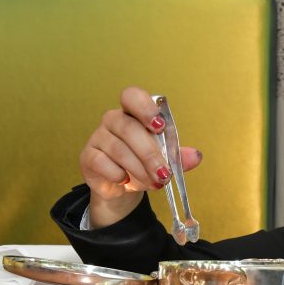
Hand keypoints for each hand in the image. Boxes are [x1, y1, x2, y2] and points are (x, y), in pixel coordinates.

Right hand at [80, 86, 202, 227]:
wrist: (122, 188)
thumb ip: (179, 157)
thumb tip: (196, 156)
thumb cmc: (143, 166)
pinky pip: (102, 162)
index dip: (145, 108)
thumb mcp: (164, 161)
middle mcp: (113, 120)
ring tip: (153, 182)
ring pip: (118, 149)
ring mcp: (98, 137)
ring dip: (139, 169)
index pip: (132, 96)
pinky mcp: (88, 156)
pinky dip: (118, 174)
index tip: (159, 126)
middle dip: (150, 154)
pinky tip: (125, 180)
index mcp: (133, 113)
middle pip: (129, 128)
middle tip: (164, 174)